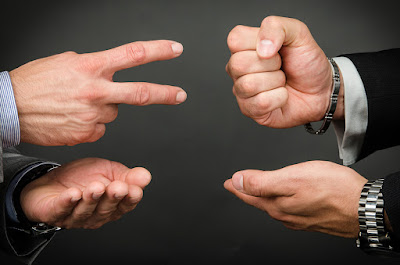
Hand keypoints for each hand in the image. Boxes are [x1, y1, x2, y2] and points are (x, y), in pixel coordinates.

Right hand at [10, 40, 186, 145]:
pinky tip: (73, 118)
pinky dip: (91, 123)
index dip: (158, 51)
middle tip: (181, 95)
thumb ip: (94, 67)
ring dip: (103, 107)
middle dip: (165, 94)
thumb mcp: (67, 61)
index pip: (134, 54)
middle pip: (140, 92)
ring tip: (77, 104)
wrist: (12, 107)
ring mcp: (93, 114)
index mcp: (92, 66)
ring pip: (113, 111)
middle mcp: (96, 90)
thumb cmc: (37, 82)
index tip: (175, 50)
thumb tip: (110, 76)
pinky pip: (100, 127)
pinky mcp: (87, 133)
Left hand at [20, 158, 150, 228]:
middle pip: (106, 210)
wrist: (50, 181)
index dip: (130, 199)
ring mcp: (75, 217)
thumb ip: (127, 175)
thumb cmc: (81, 178)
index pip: (125, 205)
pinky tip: (73, 194)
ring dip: (91, 199)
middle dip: (112, 198)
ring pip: (85, 211)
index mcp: (112, 205)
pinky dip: (67, 202)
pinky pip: (62, 210)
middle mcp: (95, 215)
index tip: (134, 190)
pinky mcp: (55, 214)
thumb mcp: (108, 171)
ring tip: (95, 187)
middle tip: (117, 187)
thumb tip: (145, 176)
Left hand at [224, 161, 366, 237]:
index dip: (237, 187)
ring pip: (274, 206)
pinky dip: (280, 202)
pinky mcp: (313, 218)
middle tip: (237, 186)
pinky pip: (289, 209)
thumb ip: (261, 181)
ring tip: (256, 192)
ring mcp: (300, 218)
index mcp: (277, 204)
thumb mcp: (292, 178)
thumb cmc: (333, 190)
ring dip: (262, 198)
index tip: (227, 183)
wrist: (364, 208)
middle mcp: (286, 214)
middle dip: (247, 193)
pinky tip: (283, 200)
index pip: (249, 195)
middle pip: (260, 202)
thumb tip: (236, 181)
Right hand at [226, 16, 343, 127]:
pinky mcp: (250, 110)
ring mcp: (241, 90)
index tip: (275, 48)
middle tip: (281, 66)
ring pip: (249, 85)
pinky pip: (260, 103)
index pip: (235, 39)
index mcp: (244, 47)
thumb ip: (277, 27)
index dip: (260, 42)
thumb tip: (262, 49)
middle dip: (271, 64)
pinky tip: (282, 95)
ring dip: (276, 82)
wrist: (321, 89)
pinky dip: (279, 98)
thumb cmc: (306, 62)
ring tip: (282, 81)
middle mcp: (238, 69)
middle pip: (238, 64)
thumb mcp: (298, 33)